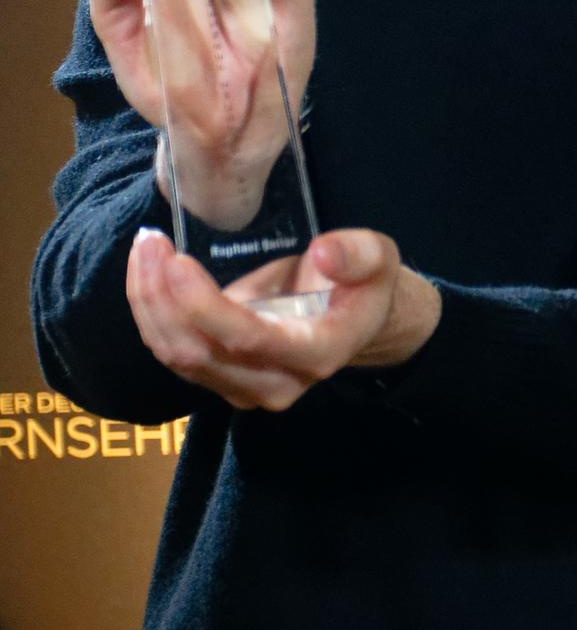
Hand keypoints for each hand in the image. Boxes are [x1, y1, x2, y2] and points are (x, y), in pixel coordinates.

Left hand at [125, 226, 439, 411]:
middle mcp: (277, 384)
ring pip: (174, 354)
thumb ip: (357, 254)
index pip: (248, 340)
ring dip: (148, 302)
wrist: (355, 320)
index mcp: (317, 354)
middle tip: (151, 241)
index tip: (176, 258)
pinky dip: (151, 311)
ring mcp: (244, 388)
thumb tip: (322, 254)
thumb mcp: (377, 257)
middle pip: (197, 353)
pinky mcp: (219, 380)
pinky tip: (149, 270)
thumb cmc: (362, 284)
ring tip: (146, 248)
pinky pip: (170, 351)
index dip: (203, 304)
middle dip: (161, 297)